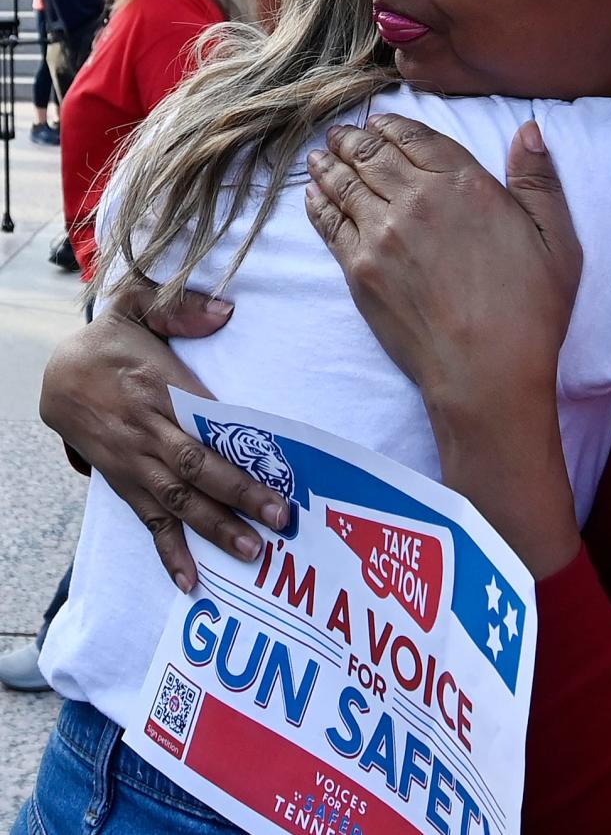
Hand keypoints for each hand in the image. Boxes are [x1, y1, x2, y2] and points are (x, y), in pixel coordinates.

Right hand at [39, 286, 288, 590]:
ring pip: (177, 500)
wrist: (55, 373)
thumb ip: (181, 308)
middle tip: (280, 518)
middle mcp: (146, 430)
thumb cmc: (109, 339)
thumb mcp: (138, 304)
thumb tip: (226, 311)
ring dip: (214, 528)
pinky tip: (191, 581)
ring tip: (251, 552)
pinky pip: (148, 521)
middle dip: (239, 494)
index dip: (238, 444)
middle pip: (196, 467)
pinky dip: (169, 553)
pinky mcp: (124, 483)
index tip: (276, 463)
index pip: (204, 420)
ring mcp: (134, 462)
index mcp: (157, 386)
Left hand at [304, 114, 582, 574]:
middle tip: (343, 134)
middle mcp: (417, 199)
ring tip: (322, 155)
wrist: (485, 372)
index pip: (417, 137)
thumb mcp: (557, 239)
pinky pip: (330, 222)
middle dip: (355, 140)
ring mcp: (382, 233)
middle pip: (374, 155)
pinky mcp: (359, 269)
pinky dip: (318, 202)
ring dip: (331, 164)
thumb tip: (529, 128)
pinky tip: (313, 194)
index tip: (380, 121)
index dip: (394, 125)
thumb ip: (538, 179)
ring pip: (346, 183)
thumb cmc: (530, 310)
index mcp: (465, 184)